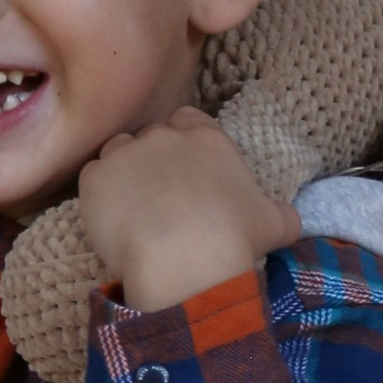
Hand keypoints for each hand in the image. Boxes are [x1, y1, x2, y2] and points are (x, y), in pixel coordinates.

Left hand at [76, 107, 299, 310]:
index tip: (184, 171)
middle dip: (152, 161)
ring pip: (118, 152)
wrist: (185, 263)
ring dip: (123, 173)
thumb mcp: (275, 225)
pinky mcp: (96, 176)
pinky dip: (99, 196)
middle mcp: (165, 136)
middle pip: (151, 137)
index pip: (188, 120)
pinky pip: (93, 178)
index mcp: (207, 138)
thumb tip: (289, 218)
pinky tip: (111, 221)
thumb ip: (281, 213)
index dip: (184, 143)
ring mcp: (126, 152)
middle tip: (158, 198)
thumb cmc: (234, 241)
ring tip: (131, 210)